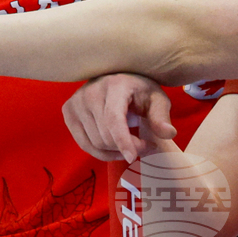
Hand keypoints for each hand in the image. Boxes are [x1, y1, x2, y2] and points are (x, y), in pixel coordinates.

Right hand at [62, 73, 177, 163]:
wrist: (119, 79)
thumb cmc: (141, 91)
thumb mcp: (157, 100)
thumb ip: (161, 117)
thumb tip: (169, 133)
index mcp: (115, 85)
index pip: (114, 119)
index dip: (123, 141)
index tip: (133, 158)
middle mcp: (91, 91)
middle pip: (105, 135)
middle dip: (127, 148)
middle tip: (144, 146)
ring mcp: (76, 101)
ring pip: (94, 143)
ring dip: (115, 151)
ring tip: (131, 144)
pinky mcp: (68, 111)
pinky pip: (83, 143)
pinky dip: (100, 152)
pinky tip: (115, 146)